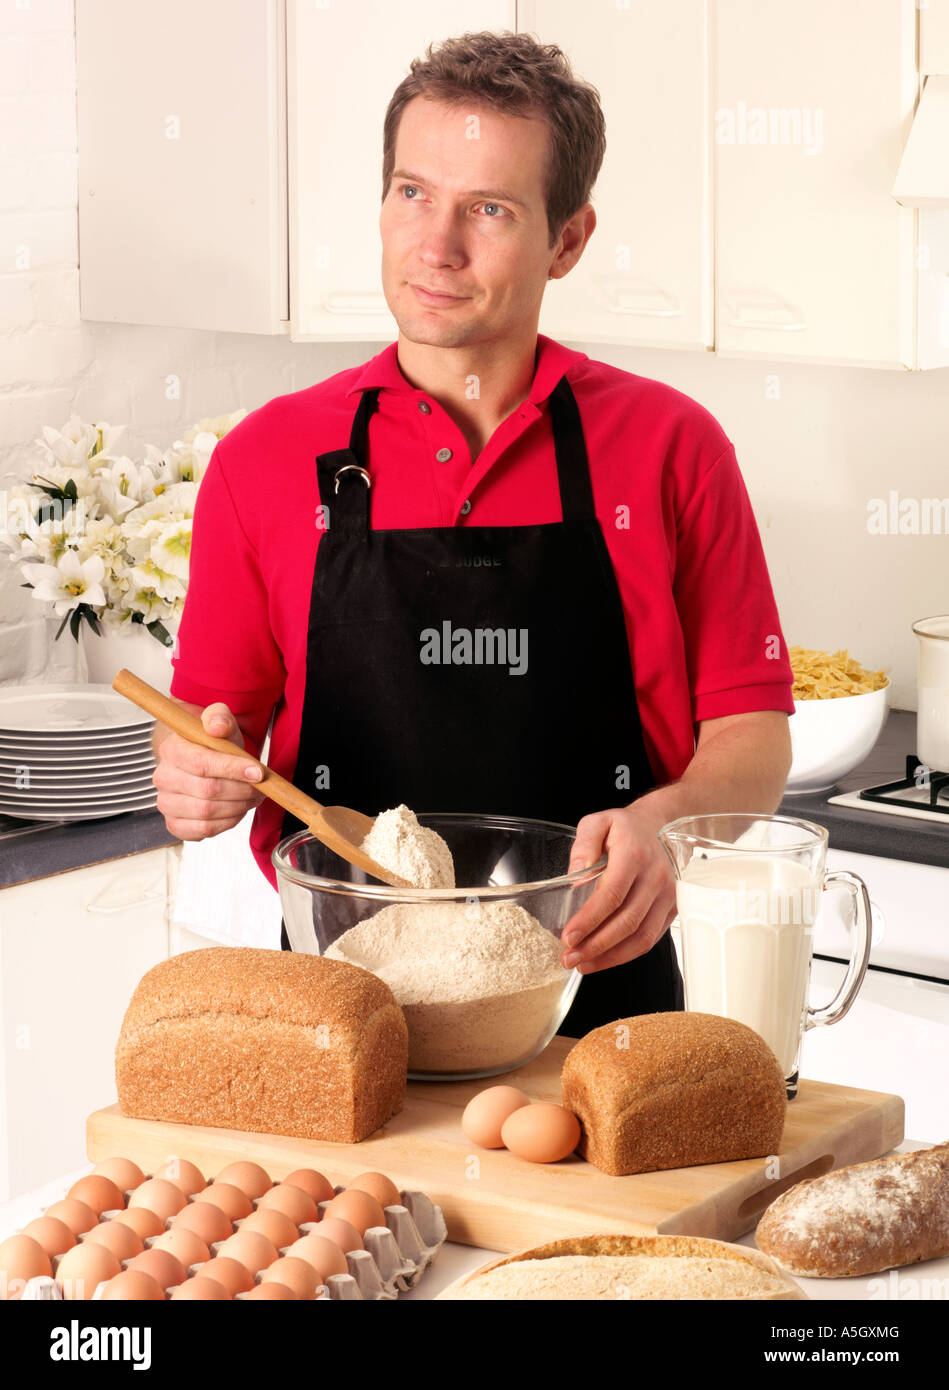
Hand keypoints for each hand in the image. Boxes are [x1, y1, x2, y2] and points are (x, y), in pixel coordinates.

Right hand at [153, 702, 264, 840]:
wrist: (203, 761)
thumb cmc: (212, 744)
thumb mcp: (220, 722)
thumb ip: (220, 717)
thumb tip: (217, 726)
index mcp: (172, 750)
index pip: (201, 764)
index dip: (233, 770)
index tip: (258, 772)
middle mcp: (164, 778)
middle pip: (208, 791)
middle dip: (242, 790)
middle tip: (260, 787)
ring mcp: (166, 803)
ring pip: (207, 813)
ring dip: (238, 807)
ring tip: (251, 796)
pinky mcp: (175, 824)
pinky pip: (204, 830)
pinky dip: (227, 822)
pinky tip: (235, 809)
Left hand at [559, 805, 677, 973]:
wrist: (658, 827)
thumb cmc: (625, 828)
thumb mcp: (597, 822)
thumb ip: (584, 844)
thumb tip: (576, 875)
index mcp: (634, 855)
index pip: (612, 894)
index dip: (589, 920)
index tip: (569, 937)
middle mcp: (655, 877)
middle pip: (627, 921)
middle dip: (595, 946)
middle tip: (569, 957)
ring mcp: (667, 895)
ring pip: (642, 937)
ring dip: (611, 957)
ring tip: (583, 964)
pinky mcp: (671, 908)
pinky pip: (651, 938)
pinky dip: (627, 954)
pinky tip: (605, 959)